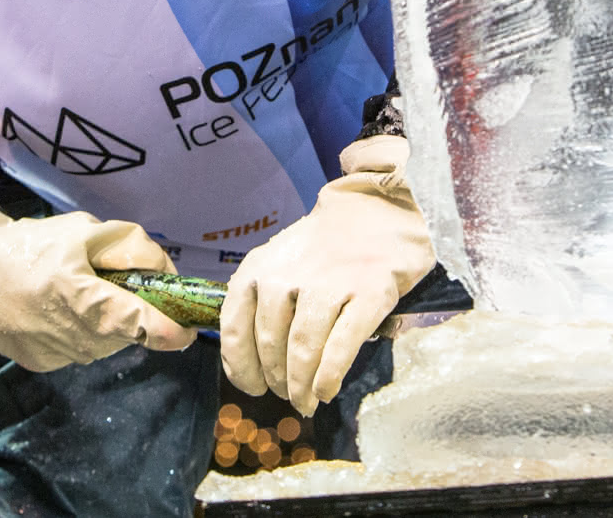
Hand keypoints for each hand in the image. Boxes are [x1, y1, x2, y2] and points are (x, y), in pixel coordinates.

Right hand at [0, 205, 196, 372]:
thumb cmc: (31, 246)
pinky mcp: (43, 364)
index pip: (139, 326)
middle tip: (115, 284)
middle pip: (127, 333)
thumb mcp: (86, 231)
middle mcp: (72, 336)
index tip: (189, 329)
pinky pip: (82, 348)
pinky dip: (83, 330)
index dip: (170, 330)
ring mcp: (57, 355)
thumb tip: (166, 276)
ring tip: (79, 291)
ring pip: (107, 342)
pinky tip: (60, 308)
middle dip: (134, 312)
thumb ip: (134, 248)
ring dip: (108, 321)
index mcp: (81, 299)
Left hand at [220, 135, 435, 415]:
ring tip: (307, 400)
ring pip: (304, 351)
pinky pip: (341, 347)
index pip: (235, 331)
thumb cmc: (324, 246)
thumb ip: (260, 301)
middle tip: (288, 395)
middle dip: (277, 381)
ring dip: (301, 386)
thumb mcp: (278, 260)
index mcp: (258, 269)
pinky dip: (329, 376)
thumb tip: (252, 361)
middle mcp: (287, 276)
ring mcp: (330, 285)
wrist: (377, 211)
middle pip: (271, 347)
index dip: (241, 369)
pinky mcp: (368, 294)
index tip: (253, 387)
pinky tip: (327, 391)